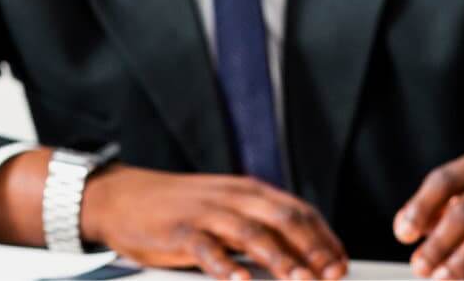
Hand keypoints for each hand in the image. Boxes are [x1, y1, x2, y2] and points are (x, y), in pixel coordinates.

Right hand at [81, 165, 347, 279]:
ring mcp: (207, 213)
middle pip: (282, 219)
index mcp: (248, 191)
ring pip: (251, 233)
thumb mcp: (224, 208)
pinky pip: (207, 248)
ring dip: (279, 258)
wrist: (122, 196)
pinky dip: (225, 266)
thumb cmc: (178, 208)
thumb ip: (256, 226)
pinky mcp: (179, 231)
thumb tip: (297, 256)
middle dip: (311, 248)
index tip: (341, 263)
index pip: (298, 210)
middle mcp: (233, 197)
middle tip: (331, 274)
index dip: (323, 237)